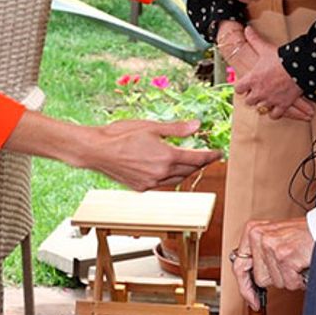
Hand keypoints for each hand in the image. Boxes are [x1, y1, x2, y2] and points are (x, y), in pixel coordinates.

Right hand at [83, 118, 219, 189]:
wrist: (97, 151)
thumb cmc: (120, 134)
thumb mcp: (150, 126)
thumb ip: (176, 129)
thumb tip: (196, 126)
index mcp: (166, 156)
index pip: (196, 159)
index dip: (210, 156)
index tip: (218, 153)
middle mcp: (161, 173)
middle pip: (189, 170)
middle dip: (199, 163)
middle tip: (206, 155)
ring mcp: (151, 183)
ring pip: (177, 179)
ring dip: (186, 171)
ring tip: (189, 161)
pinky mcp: (141, 188)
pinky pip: (163, 183)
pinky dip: (170, 176)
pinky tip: (166, 168)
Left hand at [233, 26, 313, 121]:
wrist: (298, 68)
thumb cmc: (280, 59)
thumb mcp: (264, 48)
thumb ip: (254, 40)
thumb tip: (247, 29)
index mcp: (252, 79)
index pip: (238, 89)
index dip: (241, 87)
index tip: (245, 84)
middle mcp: (259, 92)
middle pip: (248, 101)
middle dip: (251, 96)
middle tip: (257, 91)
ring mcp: (270, 100)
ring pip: (260, 109)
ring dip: (262, 104)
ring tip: (266, 98)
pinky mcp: (282, 106)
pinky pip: (274, 115)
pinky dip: (275, 113)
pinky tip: (276, 107)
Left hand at [233, 217, 313, 308]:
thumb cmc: (299, 234)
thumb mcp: (272, 237)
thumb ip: (257, 254)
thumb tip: (248, 284)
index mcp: (251, 230)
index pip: (238, 264)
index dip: (244, 287)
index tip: (252, 300)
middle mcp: (258, 235)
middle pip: (259, 278)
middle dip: (275, 278)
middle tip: (286, 267)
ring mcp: (270, 246)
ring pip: (275, 282)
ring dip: (288, 278)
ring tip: (295, 261)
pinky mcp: (284, 256)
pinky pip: (289, 283)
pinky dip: (298, 280)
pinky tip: (301, 265)